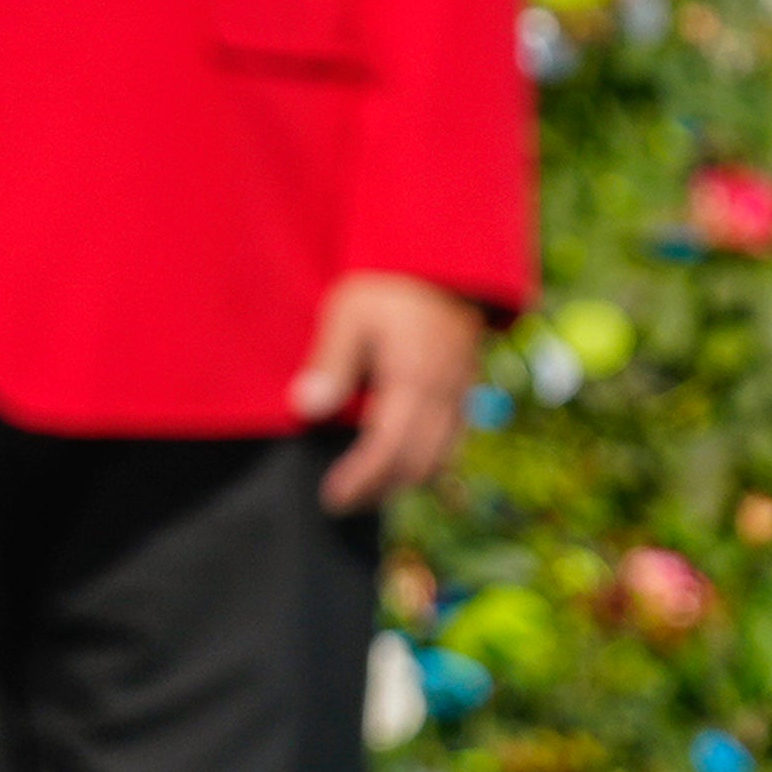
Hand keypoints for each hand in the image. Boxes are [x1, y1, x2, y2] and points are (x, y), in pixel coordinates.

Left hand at [302, 271, 490, 511]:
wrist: (442, 268)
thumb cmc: (387, 288)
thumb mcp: (348, 312)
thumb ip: (330, 361)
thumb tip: (306, 407)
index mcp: (414, 378)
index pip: (389, 447)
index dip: (362, 479)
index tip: (332, 497)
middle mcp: (444, 394)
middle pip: (418, 464)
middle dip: (379, 490)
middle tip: (340, 502)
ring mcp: (460, 396)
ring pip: (440, 459)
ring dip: (403, 482)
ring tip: (364, 491)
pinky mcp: (465, 394)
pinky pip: (452, 444)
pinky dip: (425, 463)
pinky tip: (397, 467)